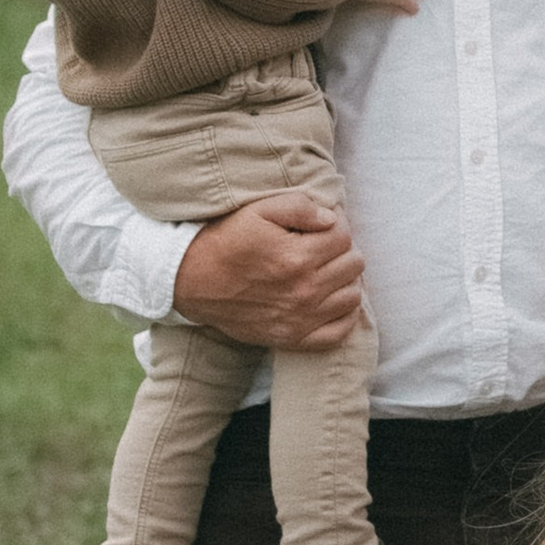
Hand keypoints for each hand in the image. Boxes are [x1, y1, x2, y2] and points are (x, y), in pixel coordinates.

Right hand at [173, 192, 365, 351]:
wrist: (191, 282)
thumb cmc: (226, 240)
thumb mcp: (258, 210)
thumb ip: (300, 206)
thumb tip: (332, 218)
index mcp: (298, 256)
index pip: (344, 236)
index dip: (335, 224)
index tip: (320, 224)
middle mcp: (304, 290)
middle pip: (353, 264)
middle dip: (341, 249)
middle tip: (321, 245)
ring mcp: (301, 318)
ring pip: (353, 295)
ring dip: (344, 279)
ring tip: (325, 270)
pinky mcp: (293, 338)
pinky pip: (339, 332)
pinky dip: (342, 315)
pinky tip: (330, 299)